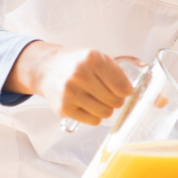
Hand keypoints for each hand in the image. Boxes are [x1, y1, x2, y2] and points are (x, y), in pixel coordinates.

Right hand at [4, 41, 133, 125]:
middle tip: (111, 95)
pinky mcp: (64, 108)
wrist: (47, 68)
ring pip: (105, 113)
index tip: (125, 91)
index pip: (122, 86)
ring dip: (106, 109)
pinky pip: (93, 121)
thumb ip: (115, 71)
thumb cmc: (76, 63)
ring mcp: (70, 93)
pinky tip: (88, 105)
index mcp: (92, 59)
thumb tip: (131, 92)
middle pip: (115, 101)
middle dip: (117, 100)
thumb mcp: (97, 56)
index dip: (127, 91)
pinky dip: (95, 115)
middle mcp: (80, 75)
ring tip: (99, 100)